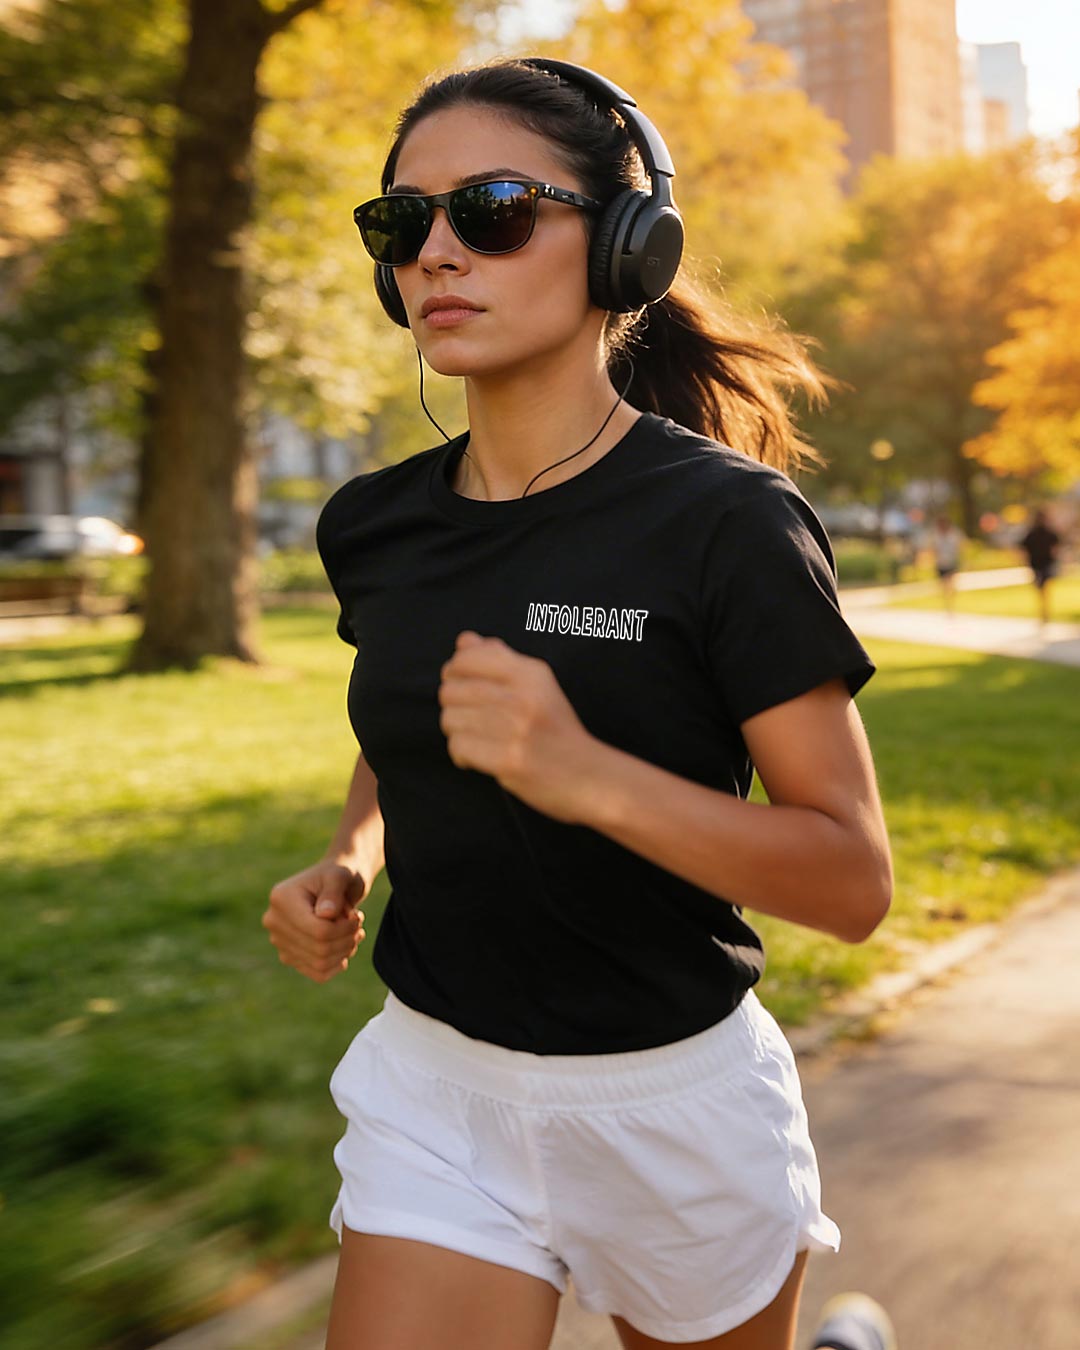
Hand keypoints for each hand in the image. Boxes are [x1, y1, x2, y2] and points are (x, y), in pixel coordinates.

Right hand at [262, 860, 366, 982]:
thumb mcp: (339, 875)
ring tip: (353, 933)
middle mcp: (274, 921)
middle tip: (357, 925)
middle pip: (320, 949)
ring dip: (344, 951)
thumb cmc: (338, 875)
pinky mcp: (289, 956)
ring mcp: (279, 941)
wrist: (334, 884)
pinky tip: (344, 948)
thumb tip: (326, 914)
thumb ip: (333, 891)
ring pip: (319, 963)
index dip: (345, 929)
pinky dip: (336, 964)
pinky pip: (317, 973)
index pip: (318, 931)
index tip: (357, 918)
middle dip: (347, 939)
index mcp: (281, 899)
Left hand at [437, 630, 598, 822]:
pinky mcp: (507, 760)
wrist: (588, 776)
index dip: (454, 673)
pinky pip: (458, 746)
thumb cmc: (556, 730)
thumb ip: (500, 659)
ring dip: (456, 732)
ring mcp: (515, 729)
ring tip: (476, 739)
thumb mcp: (538, 686)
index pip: (467, 658)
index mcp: (530, 673)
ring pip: (450, 719)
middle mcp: (522, 696)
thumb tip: (464, 641)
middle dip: (452, 707)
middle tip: (469, 720)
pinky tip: (476, 758)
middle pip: (451, 690)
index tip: (462, 688)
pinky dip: (461, 755)